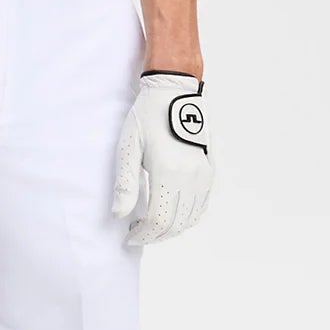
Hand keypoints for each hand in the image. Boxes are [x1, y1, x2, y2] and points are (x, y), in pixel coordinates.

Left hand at [111, 72, 212, 244]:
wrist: (174, 92)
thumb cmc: (147, 117)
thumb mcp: (128, 147)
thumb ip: (125, 184)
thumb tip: (119, 215)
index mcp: (168, 172)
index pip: (158, 220)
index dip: (144, 234)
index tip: (130, 236)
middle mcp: (191, 177)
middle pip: (175, 223)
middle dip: (155, 235)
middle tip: (138, 234)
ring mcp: (204, 175)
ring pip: (191, 218)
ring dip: (172, 229)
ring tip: (152, 227)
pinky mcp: (210, 170)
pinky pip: (202, 205)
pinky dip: (188, 218)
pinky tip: (173, 215)